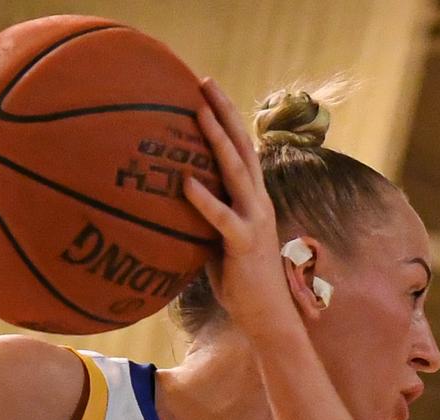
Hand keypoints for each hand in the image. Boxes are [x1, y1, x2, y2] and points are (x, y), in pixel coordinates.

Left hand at [183, 77, 296, 335]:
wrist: (268, 317)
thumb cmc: (240, 283)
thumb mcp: (218, 242)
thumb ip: (204, 218)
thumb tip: (171, 204)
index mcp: (253, 199)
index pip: (241, 150)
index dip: (226, 119)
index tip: (207, 92)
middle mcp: (258, 202)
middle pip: (242, 147)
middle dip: (224, 112)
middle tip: (204, 82)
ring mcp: (255, 220)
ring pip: (237, 171)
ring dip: (217, 140)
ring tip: (199, 112)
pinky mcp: (245, 243)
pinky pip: (223, 217)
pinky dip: (204, 199)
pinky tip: (185, 181)